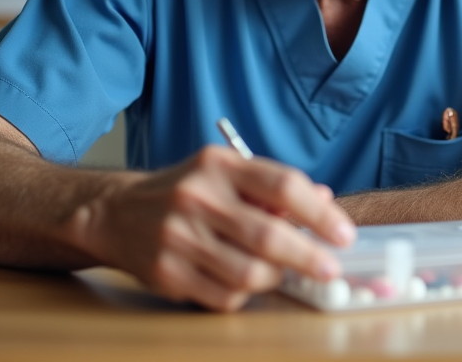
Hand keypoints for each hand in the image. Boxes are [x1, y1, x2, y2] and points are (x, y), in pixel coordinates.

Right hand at [71, 145, 354, 310]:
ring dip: (276, 278)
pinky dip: (245, 294)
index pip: (282, 186)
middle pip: (269, 236)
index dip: (320, 213)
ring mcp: (179, 237)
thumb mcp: (227, 173)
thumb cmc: (187, 191)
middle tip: (331, 269)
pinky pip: (224, 296)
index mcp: (219, 166)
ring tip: (281, 272)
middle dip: (309, 257)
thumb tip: (325, 202)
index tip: (343, 234)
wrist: (117, 214)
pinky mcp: (167, 273)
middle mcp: (198, 198)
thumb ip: (273, 188)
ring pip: (249, 273)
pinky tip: (244, 281)